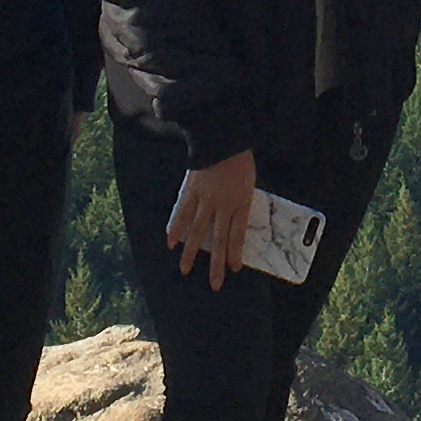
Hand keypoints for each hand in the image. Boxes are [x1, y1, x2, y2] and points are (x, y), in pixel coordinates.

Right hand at [167, 151, 259, 288]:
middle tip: (214, 284)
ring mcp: (205, 198)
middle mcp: (222, 204)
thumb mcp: (249, 182)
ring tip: (185, 270)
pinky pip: (182, 212)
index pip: (237, 234)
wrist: (223, 137)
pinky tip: (171, 242)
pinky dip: (176, 228)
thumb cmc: (239, 159)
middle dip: (216, 264)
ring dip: (190, 252)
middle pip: (218, 239)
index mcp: (240, 202)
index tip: (233, 269)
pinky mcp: (191, 190)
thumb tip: (238, 220)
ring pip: (197, 230)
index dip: (234, 253)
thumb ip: (242, 202)